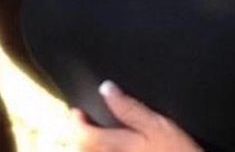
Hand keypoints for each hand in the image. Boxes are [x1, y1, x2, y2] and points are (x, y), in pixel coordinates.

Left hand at [70, 81, 202, 150]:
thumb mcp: (159, 125)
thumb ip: (130, 108)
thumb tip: (106, 88)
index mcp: (118, 145)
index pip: (84, 136)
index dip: (76, 122)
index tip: (76, 111)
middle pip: (83, 150)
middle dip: (78, 137)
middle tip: (81, 123)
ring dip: (87, 147)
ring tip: (92, 137)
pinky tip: (108, 149)